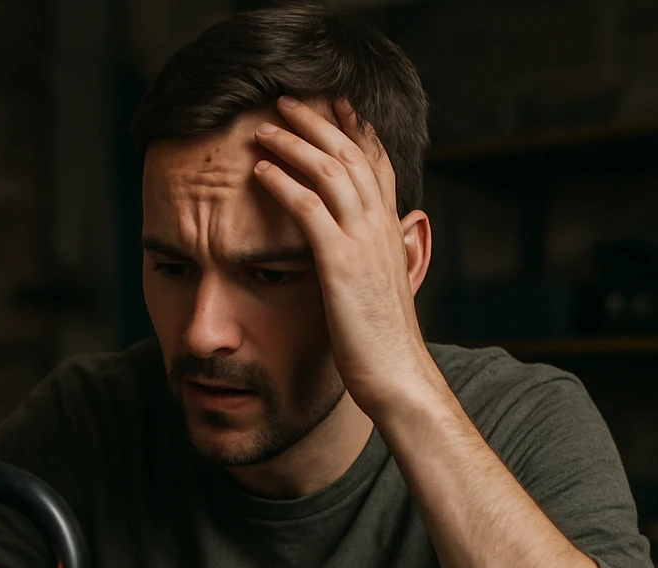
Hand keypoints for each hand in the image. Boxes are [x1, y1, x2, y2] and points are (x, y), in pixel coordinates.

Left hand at [252, 95, 434, 414]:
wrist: (397, 375)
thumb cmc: (383, 340)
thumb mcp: (383, 288)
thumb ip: (378, 258)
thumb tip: (378, 245)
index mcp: (391, 230)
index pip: (376, 163)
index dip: (355, 129)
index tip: (333, 103)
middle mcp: (382, 226)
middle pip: (349, 154)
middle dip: (317, 122)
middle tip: (285, 102)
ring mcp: (363, 242)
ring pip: (328, 172)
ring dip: (293, 143)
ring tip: (263, 127)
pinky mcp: (340, 263)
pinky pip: (308, 209)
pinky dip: (283, 183)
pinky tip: (260, 170)